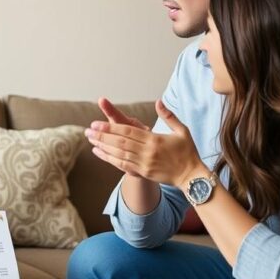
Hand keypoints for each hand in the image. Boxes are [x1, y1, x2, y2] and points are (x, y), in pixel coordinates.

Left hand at [86, 100, 205, 186]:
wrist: (191, 176)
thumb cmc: (187, 151)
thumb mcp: (182, 130)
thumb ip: (169, 116)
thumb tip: (159, 101)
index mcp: (155, 140)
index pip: (128, 132)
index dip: (111, 128)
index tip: (97, 123)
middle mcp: (147, 152)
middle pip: (120, 143)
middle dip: (102, 136)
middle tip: (88, 130)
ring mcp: (144, 164)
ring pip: (119, 154)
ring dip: (103, 146)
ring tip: (90, 139)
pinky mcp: (143, 172)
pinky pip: (122, 165)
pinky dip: (109, 158)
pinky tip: (99, 152)